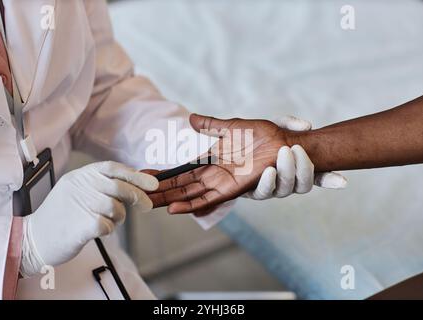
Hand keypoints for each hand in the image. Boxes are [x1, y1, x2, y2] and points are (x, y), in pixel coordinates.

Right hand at [20, 161, 158, 276]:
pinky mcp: (82, 225)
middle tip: (147, 206)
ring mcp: (80, 204)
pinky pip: (108, 225)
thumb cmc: (61, 217)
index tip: (152, 183)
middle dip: (138, 196)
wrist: (33, 239)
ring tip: (108, 221)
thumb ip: (101, 185)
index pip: (113, 168)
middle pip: (119, 187)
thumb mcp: (76, 191)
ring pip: (116, 207)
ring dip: (118, 217)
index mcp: (79, 176)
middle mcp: (80, 186)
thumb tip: (134, 184)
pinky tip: (97, 230)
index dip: (135, 174)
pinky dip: (108, 230)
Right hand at [149, 114, 296, 213]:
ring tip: (149, 203)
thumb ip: (210, 125)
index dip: (163, 175)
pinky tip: (174, 208)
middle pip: (181, 187)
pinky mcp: (232, 189)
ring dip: (169, 200)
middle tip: (138, 196)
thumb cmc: (263, 134)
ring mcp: (221, 183)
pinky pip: (208, 200)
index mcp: (210, 161)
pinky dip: (190, 204)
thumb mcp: (231, 127)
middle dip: (160, 192)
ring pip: (189, 196)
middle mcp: (213, 175)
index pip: (180, 171)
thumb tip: (190, 119)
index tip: (143, 176)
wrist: (285, 142)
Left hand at [245, 115, 346, 199]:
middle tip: (295, 149)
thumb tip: (306, 126)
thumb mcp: (271, 128)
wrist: (227, 151)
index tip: (342, 181)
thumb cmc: (255, 140)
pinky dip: (266, 183)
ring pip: (284, 190)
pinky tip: (268, 171)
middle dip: (302, 168)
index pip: (318, 176)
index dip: (330, 180)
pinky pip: (262, 193)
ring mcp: (271, 188)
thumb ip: (287, 124)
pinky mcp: (252, 192)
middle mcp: (286, 182)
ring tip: (281, 158)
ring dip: (285, 174)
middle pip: (302, 184)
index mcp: (296, 168)